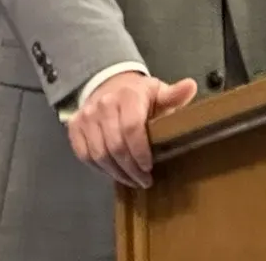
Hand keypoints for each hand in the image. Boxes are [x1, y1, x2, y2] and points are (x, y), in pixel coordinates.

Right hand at [65, 72, 198, 187]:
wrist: (110, 85)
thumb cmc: (140, 95)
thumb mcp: (159, 93)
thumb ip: (174, 95)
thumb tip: (190, 86)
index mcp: (128, 96)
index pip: (132, 128)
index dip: (140, 152)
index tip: (149, 167)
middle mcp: (104, 104)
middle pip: (115, 145)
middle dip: (131, 169)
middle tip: (144, 181)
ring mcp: (87, 116)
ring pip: (99, 154)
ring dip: (116, 172)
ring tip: (131, 180)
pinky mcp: (74, 126)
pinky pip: (84, 155)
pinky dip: (99, 168)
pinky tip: (114, 172)